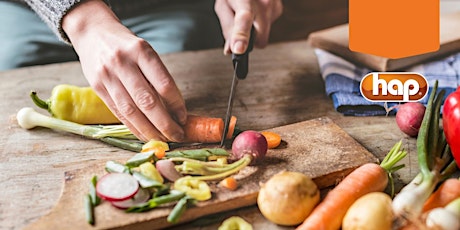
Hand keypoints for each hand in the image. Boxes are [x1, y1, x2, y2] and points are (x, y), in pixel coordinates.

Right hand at [62, 0, 186, 141]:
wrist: (92, 32)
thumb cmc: (126, 45)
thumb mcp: (145, 51)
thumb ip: (157, 76)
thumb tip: (175, 109)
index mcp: (141, 51)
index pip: (164, 84)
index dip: (176, 105)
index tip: (184, 118)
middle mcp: (123, 63)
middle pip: (147, 101)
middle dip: (165, 123)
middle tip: (177, 136)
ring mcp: (107, 75)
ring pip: (131, 111)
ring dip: (149, 130)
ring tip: (163, 140)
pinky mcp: (97, 87)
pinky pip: (118, 112)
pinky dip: (133, 127)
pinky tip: (145, 135)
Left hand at [214, 0, 282, 54]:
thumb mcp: (223, 6)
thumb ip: (227, 28)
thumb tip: (230, 50)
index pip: (243, 20)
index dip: (241, 36)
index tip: (239, 49)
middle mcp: (263, 2)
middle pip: (260, 39)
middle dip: (251, 39)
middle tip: (240, 28)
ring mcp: (273, 5)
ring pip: (264, 34)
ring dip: (256, 28)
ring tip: (249, 12)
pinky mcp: (279, 9)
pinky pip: (268, 26)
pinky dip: (261, 22)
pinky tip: (256, 10)